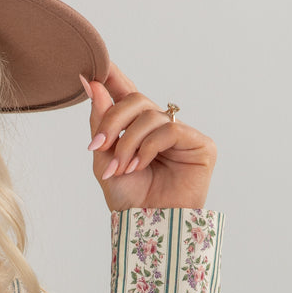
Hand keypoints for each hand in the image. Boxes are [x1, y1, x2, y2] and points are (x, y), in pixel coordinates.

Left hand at [79, 62, 216, 209]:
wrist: (147, 227)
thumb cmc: (129, 200)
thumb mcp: (104, 159)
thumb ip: (99, 123)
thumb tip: (91, 84)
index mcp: (138, 129)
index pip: (127, 94)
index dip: (113, 77)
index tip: (94, 65)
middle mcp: (160, 127)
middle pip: (136, 99)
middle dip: (112, 120)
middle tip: (98, 145)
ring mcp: (182, 134)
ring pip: (149, 115)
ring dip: (128, 143)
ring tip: (122, 168)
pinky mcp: (200, 144)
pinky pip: (168, 130)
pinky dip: (148, 147)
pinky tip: (140, 166)